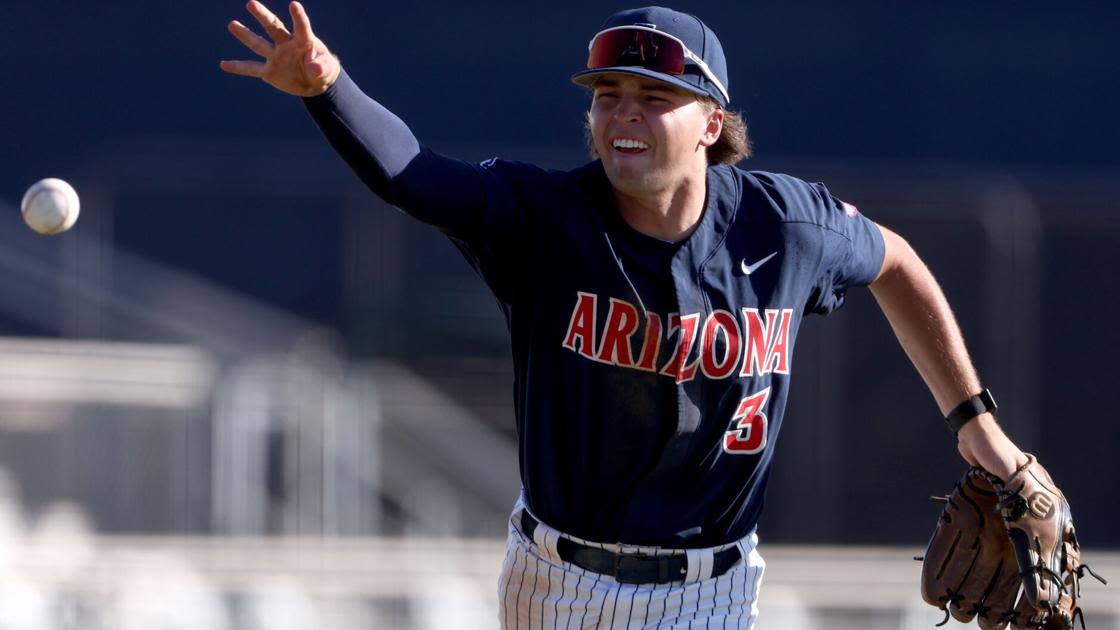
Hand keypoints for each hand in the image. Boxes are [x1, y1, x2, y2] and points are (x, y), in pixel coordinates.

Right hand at [220, 1, 339, 96]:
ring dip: (245, 35)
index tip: (294, 5)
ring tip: (232, 24)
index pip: (301, 26)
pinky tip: (224, 64)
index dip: (298, 16)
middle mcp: (286, 44)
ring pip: (258, 44)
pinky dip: (238, 67)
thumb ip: (320, 67)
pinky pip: (251, 68)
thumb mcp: (326, 69)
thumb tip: (314, 68)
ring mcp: (276, 57)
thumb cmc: (323, 69)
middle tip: (251, 3)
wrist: (315, 83)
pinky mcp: (269, 71)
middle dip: (262, 16)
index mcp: (303, 41)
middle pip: (273, 27)